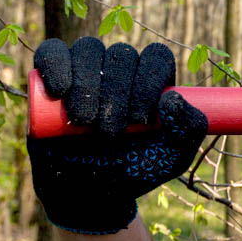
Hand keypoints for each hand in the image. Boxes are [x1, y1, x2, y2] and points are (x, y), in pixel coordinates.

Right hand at [26, 36, 207, 233]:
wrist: (86, 191)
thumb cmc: (132, 171)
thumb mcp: (171, 159)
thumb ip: (189, 131)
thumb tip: (173, 96)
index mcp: (152, 82)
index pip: (157, 57)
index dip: (149, 81)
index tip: (141, 119)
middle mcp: (120, 70)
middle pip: (122, 54)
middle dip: (117, 94)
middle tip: (110, 132)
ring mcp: (86, 70)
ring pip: (89, 49)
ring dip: (88, 86)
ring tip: (86, 122)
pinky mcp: (52, 76)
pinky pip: (53, 51)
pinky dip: (57, 65)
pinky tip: (60, 90)